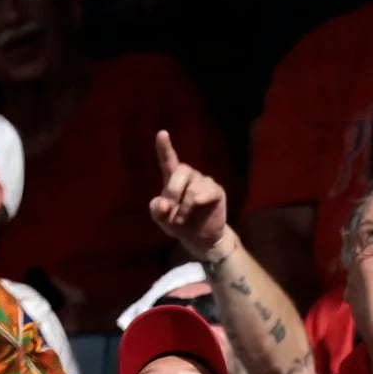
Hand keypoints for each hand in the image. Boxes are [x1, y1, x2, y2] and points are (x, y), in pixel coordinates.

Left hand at [149, 129, 229, 258]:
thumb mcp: (162, 220)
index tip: (161, 134)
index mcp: (173, 179)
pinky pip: (208, 191)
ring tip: (180, 219)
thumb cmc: (180, 224)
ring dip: (184, 207)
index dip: (164, 147)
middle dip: (173, 191)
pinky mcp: (216, 191)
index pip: (168, 160)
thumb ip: (157, 210)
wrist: (200, 239)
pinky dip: (199, 201)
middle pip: (181, 170)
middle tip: (170, 211)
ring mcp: (204, 182)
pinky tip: (197, 207)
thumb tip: (163, 203)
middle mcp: (189, 176)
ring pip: (193, 187)